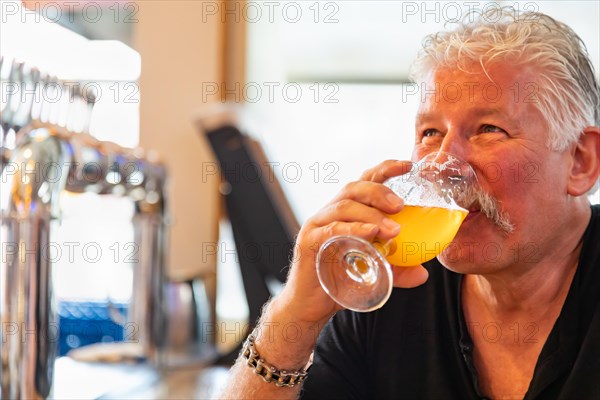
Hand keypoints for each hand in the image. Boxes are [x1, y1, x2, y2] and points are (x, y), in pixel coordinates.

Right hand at [276, 160, 429, 325]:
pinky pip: (330, 229)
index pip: (364, 182)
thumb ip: (396, 270)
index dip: (384, 169)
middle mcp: (330, 213)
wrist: (309, 307)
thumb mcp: (373, 273)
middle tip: (401, 206)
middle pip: (353, 188)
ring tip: (393, 229)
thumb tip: (423, 272)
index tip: (408, 165)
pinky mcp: (308, 242)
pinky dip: (352, 229)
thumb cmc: (338, 283)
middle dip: (379, 191)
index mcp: (345, 213)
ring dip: (371, 215)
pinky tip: (370, 234)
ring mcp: (317, 226)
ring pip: (343, 206)